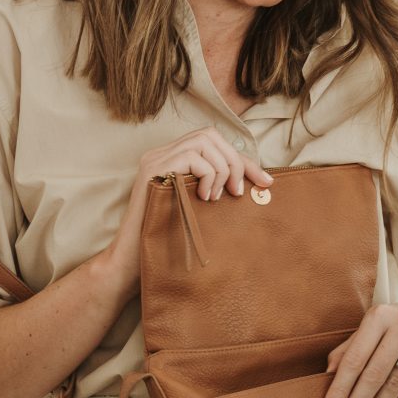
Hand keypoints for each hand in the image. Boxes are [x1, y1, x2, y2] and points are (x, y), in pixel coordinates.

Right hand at [95, 130, 273, 305]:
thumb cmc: (167, 242)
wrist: (131, 262)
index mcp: (173, 159)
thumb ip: (217, 192)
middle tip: (239, 192)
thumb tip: (258, 187)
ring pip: (203, 142)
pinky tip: (203, 199)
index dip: (244, 160)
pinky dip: (206, 175)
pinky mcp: (151, 170)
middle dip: (235, 161)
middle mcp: (162, 153)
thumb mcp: (200, 212)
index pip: (214, 144)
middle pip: (210, 135)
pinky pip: (190, 157)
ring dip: (220, 169)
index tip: (266, 183)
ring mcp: (155, 159)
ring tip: (217, 197)